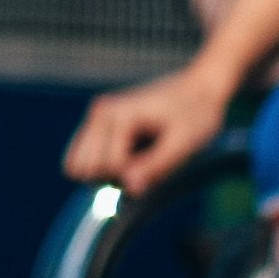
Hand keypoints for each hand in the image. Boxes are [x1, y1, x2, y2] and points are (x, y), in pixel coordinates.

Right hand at [61, 68, 226, 193]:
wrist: (198, 89)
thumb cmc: (195, 114)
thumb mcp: (185, 143)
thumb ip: (157, 166)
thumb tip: (130, 189)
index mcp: (118, 115)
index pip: (107, 166)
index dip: (132, 176)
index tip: (156, 167)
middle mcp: (100, 113)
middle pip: (85, 167)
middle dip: (114, 176)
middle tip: (145, 164)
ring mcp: (96, 116)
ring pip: (80, 164)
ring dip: (108, 171)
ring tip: (139, 158)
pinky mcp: (98, 122)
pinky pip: (86, 156)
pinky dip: (107, 164)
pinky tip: (131, 153)